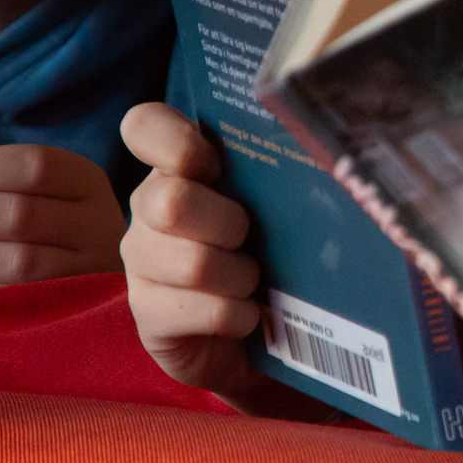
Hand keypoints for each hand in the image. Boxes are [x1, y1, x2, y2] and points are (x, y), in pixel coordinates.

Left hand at [0, 144, 126, 288]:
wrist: (105, 277)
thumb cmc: (55, 226)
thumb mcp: (45, 192)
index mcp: (87, 184)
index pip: (35, 166)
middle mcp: (96, 226)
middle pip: (20, 214)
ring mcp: (87, 273)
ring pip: (18, 261)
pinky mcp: (69, 313)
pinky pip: (11, 300)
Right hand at [121, 102, 270, 406]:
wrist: (253, 336)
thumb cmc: (270, 252)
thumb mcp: (275, 205)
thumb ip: (276, 174)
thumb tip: (321, 153)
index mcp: (178, 167)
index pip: (145, 126)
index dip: (174, 140)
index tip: (213, 164)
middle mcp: (149, 207)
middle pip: (173, 202)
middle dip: (231, 225)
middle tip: (251, 239)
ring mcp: (141, 262)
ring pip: (195, 263)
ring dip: (243, 277)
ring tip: (256, 283)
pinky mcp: (147, 315)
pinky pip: (206, 311)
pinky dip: (241, 316)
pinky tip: (248, 316)